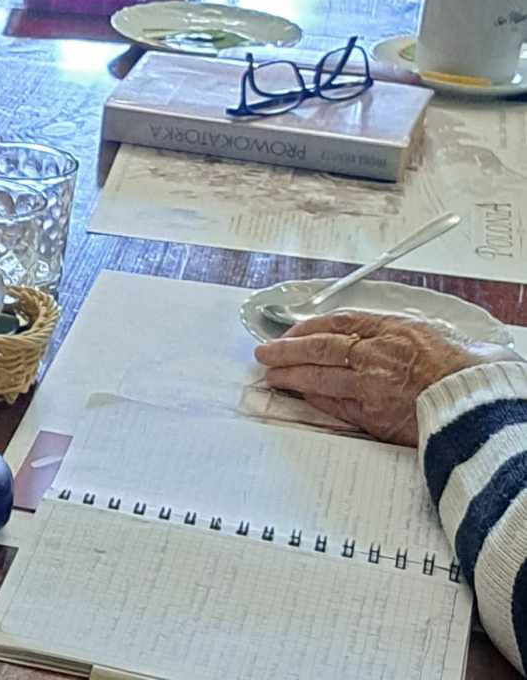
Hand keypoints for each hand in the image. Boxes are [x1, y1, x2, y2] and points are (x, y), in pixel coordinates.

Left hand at [254, 310, 504, 445]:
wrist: (477, 404)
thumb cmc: (454, 367)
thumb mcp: (419, 331)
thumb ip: (383, 329)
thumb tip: (348, 331)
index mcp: (387, 330)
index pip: (335, 323)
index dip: (306, 327)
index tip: (289, 331)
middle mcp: (375, 355)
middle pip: (318, 348)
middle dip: (286, 350)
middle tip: (264, 352)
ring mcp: (373, 387)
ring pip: (320, 377)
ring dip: (291, 375)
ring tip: (272, 374)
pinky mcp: (376, 417)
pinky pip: (336, 406)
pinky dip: (315, 399)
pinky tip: (301, 396)